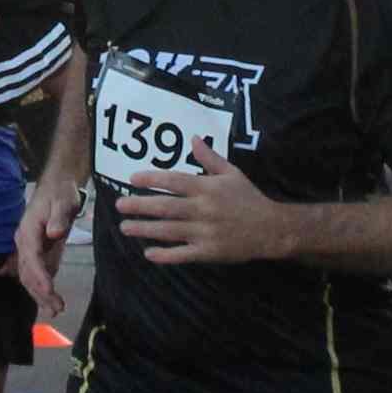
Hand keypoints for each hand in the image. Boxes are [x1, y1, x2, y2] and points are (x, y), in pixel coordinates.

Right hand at [13, 176, 78, 317]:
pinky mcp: (39, 254)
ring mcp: (30, 250)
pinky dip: (43, 290)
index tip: (49, 291)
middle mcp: (24, 243)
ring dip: (41, 295)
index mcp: (28, 231)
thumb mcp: (63, 201)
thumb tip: (53, 233)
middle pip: (28, 272)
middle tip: (57, 307)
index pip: (30, 257)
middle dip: (40, 291)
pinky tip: (50, 304)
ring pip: (30, 277)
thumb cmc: (60, 193)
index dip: (39, 276)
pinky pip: (37, 275)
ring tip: (56, 310)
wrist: (58, 186)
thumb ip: (59, 217)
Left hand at [109, 159, 295, 267]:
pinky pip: (182, 254)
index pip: (174, 181)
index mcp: (208, 188)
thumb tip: (193, 138)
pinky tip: (149, 253)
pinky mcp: (209, 252)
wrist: (272, 228)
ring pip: (169, 230)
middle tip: (119, 204)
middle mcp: (204, 209)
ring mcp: (205, 232)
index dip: (151, 179)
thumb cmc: (249, 199)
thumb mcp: (232, 173)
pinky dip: (165, 255)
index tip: (132, 178)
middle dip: (139, 205)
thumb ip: (210, 158)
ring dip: (145, 229)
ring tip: (125, 227)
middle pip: (166, 206)